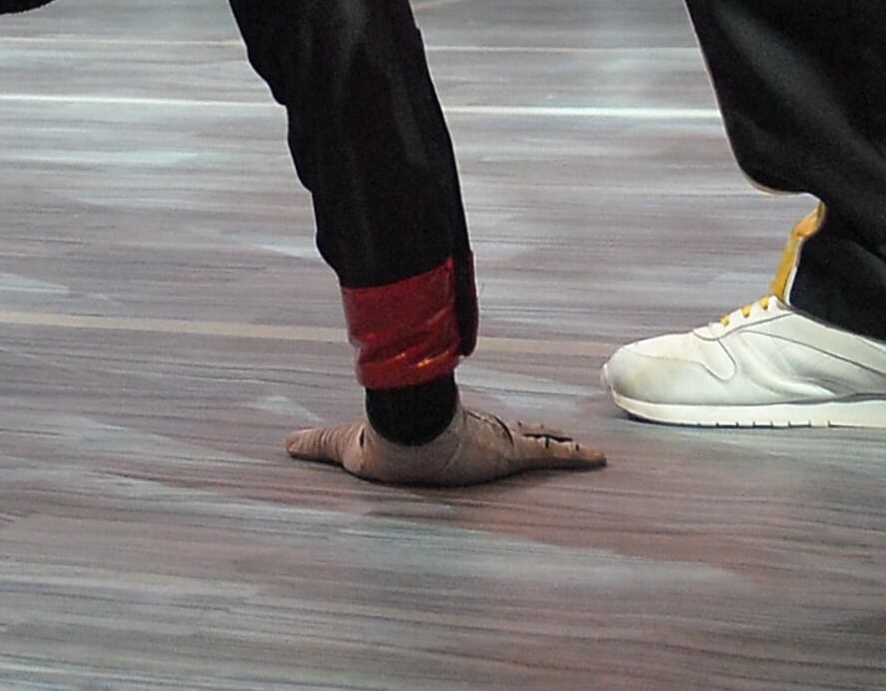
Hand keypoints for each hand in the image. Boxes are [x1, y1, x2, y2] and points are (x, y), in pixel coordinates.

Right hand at [285, 401, 607, 487]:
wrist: (407, 440)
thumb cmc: (386, 445)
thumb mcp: (351, 450)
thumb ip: (320, 445)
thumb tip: (282, 443)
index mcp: (451, 432)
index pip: (478, 426)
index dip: (495, 426)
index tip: (507, 426)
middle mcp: (480, 433)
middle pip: (516, 429)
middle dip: (537, 431)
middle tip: (557, 432)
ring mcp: (499, 440)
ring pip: (540, 439)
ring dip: (563, 444)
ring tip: (590, 451)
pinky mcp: (512, 452)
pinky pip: (553, 455)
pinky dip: (578, 457)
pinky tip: (602, 460)